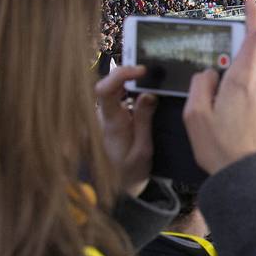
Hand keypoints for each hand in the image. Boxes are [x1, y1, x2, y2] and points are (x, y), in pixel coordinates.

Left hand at [96, 65, 157, 197]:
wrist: (122, 184)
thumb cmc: (132, 169)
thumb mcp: (144, 148)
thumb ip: (144, 120)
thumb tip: (149, 94)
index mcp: (111, 122)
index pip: (104, 90)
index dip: (120, 75)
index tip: (141, 71)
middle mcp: (104, 115)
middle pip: (109, 84)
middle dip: (129, 73)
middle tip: (152, 72)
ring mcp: (107, 114)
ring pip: (114, 88)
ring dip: (131, 80)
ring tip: (151, 79)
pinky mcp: (113, 116)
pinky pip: (119, 95)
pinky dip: (132, 88)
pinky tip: (147, 90)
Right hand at [184, 0, 255, 174]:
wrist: (252, 178)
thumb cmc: (221, 149)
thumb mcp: (195, 116)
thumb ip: (200, 85)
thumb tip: (209, 73)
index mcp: (243, 81)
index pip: (255, 37)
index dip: (254, 16)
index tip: (249, 3)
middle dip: (252, 38)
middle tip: (236, 38)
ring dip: (249, 70)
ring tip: (227, 90)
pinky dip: (253, 92)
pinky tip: (238, 112)